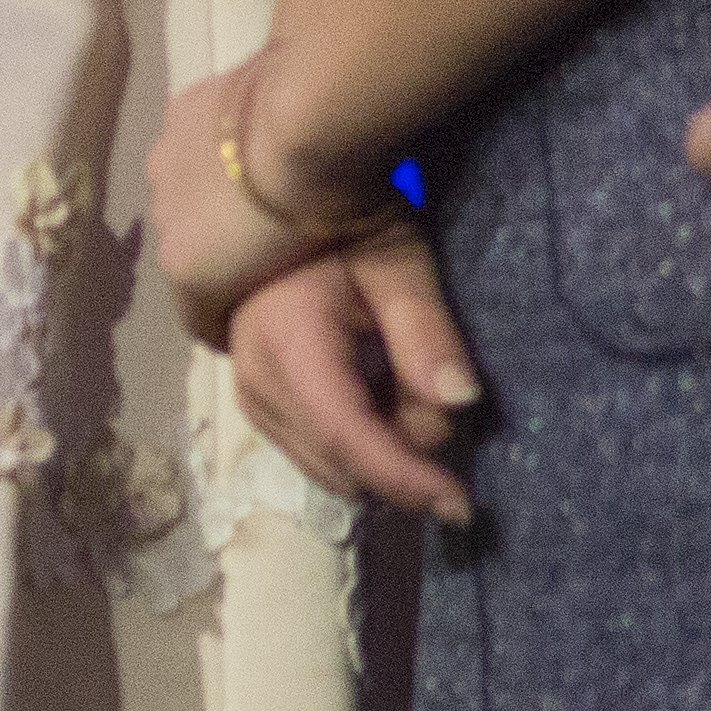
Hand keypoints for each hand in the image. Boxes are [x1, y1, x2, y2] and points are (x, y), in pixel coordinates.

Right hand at [142, 55, 399, 329]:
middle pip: (195, 255)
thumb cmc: (345, 197)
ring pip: (188, 201)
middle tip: (283, 249)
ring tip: (272, 193)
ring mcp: (166, 167)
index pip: (204, 321)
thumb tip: (464, 402)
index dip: (238, 320)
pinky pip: (191, 150)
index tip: (273, 315)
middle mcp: (166, 225)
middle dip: (231, 258)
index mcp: (198, 272)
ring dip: (221, 205)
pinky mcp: (176, 115)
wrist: (320, 98)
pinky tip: (260, 141)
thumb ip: (420, 336)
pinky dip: (219, 155)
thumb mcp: (393, 270)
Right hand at [221, 225, 483, 530]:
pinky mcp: (253, 401)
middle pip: (341, 462)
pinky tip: (374, 389)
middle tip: (431, 386)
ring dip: (380, 448)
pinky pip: (314, 451)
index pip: (346, 433)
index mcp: (285, 340)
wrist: (274, 204)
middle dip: (401, 453)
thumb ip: (425, 331)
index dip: (404, 478)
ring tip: (399, 379)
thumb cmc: (339, 222)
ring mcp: (247, 394)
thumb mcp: (395, 262)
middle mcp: (254, 378)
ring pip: (328, 466)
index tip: (462, 505)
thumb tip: (462, 401)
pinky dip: (357, 440)